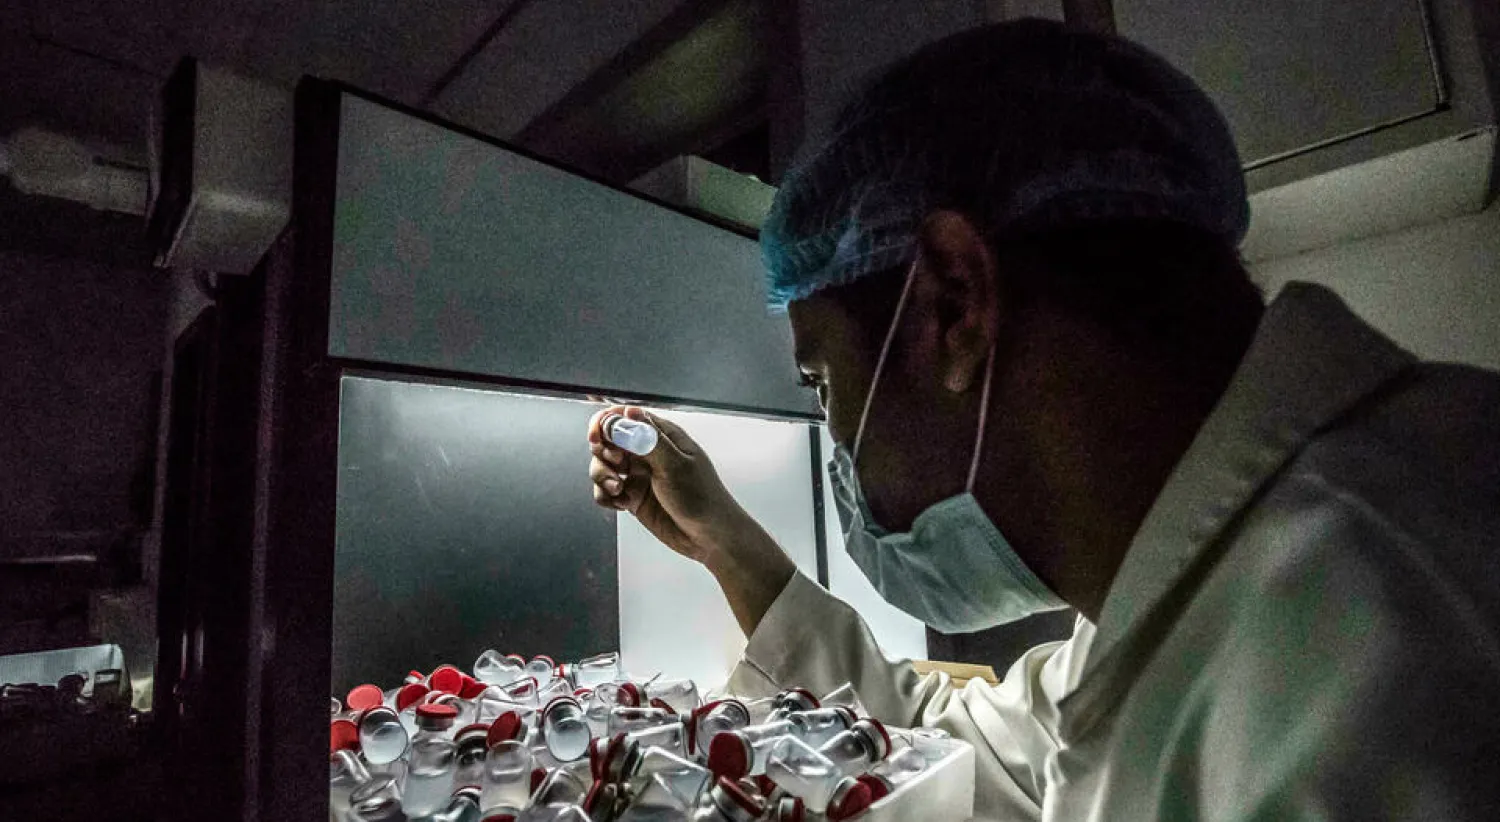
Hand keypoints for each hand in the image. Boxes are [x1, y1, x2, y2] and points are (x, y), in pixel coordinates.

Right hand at [588, 405, 746, 565]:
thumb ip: (647, 440)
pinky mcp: (633, 497)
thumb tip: (626, 414)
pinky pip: (606, 491)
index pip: (624, 417)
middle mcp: (647, 452)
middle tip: (614, 466)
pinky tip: (618, 503)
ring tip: (617, 488)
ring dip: (601, 475)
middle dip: (602, 452)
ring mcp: (639, 475)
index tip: (598, 438)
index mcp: (661, 436)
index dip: (606, 424)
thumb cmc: (701, 497)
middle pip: (608, 440)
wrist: (709, 536)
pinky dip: (605, 496)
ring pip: (603, 465)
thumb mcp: (674, 464)